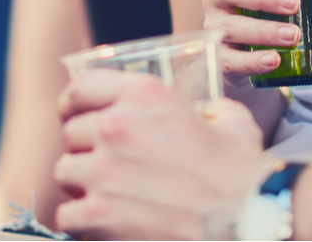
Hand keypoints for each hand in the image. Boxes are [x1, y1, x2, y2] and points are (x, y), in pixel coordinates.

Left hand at [56, 70, 267, 239]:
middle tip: (107, 166)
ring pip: (65, 172)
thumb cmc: (242, 173)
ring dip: (82, 185)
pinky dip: (82, 224)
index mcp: (144, 94)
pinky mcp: (98, 214)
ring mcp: (103, 170)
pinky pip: (66, 215)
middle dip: (86, 150)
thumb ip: (209, 110)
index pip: (81, 86)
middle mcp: (117, 124)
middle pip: (71, 133)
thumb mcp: (230, 120)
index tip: (75, 115)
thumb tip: (204, 115)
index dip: (74, 103)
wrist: (246, 219)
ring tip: (107, 196)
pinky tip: (105, 225)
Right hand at [203, 0, 311, 76]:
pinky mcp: (220, 56)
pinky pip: (229, 60)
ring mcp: (214, 26)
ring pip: (229, 26)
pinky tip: (274, 60)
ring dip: (263, 30)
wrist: (250, 50)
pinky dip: (253, 61)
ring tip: (294, 36)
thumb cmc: (269, 6)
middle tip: (294, 4)